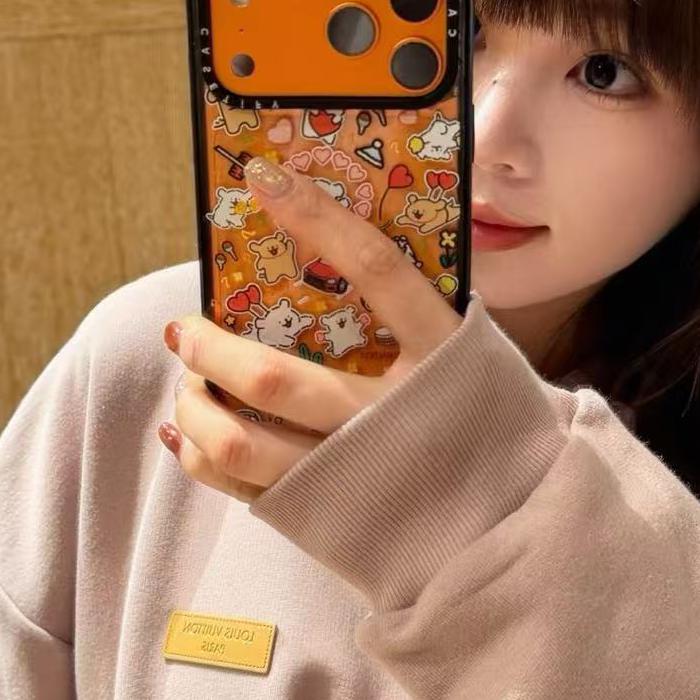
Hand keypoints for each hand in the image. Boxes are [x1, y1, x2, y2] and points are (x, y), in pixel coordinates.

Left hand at [159, 154, 460, 504]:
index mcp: (441, 357)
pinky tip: (183, 430)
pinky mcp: (323, 515)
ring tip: (189, 382)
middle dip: (212, 347)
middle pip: (274, 376)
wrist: (516, 520)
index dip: (317, 217)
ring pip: (241, 441)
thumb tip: (330, 248)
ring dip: (195, 405)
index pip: (375, 269)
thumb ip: (413, 313)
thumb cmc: (480, 419)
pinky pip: (240, 486)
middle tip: (186, 328)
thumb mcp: (466, 355)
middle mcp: (391, 416)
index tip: (263, 178)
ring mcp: (353, 472)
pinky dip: (197, 455)